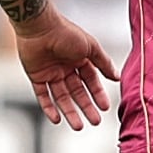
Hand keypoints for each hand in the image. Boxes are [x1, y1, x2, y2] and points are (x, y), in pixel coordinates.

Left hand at [13, 7, 118, 129]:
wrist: (40, 26)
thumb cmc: (66, 32)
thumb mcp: (90, 48)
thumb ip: (103, 63)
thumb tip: (117, 77)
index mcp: (80, 59)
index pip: (91, 81)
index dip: (97, 94)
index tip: (105, 108)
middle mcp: (66, 68)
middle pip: (77, 92)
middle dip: (86, 107)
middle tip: (95, 121)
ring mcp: (51, 73)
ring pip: (62, 97)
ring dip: (70, 111)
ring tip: (78, 126)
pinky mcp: (36, 77)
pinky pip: (43, 95)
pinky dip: (49, 107)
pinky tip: (57, 119)